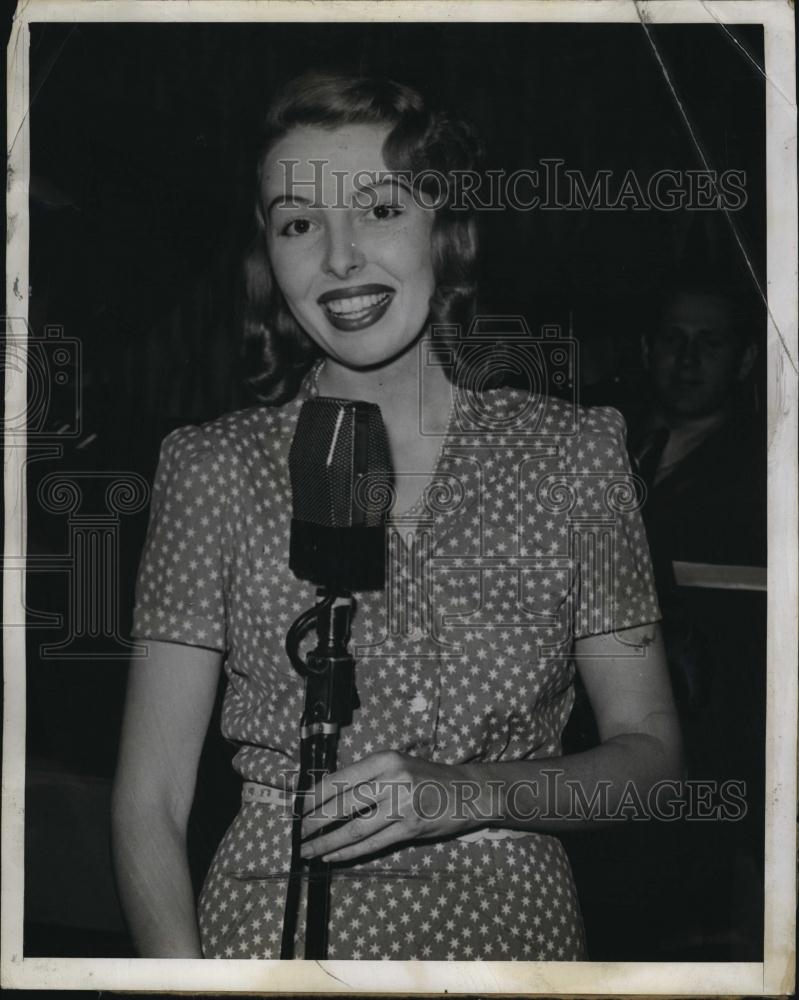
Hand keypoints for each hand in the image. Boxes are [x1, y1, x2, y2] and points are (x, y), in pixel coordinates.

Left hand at [299, 750, 485, 862]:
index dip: (315, 795)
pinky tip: (333, 856)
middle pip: (343, 804)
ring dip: (327, 842)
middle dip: (315, 821)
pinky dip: (349, 851)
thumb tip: (329, 794)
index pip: (340, 778)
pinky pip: (372, 843)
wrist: (467, 791)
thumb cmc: (426, 777)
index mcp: (385, 759)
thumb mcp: (397, 764)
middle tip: (298, 832)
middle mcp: (392, 779)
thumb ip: (368, 776)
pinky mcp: (410, 828)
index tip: (298, 806)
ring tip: (308, 850)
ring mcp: (402, 804)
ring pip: (355, 828)